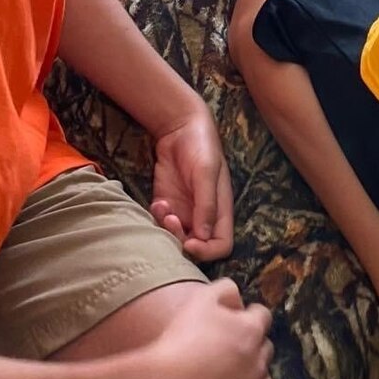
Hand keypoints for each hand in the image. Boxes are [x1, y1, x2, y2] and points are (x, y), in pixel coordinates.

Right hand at [143, 278, 273, 378]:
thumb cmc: (179, 344)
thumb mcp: (200, 301)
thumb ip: (224, 290)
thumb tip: (236, 295)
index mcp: (249, 332)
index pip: (262, 316)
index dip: (251, 315)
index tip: (241, 316)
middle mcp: (255, 363)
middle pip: (265, 349)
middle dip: (253, 344)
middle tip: (232, 346)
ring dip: (253, 377)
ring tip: (233, 377)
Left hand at [151, 106, 233, 260]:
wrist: (179, 127)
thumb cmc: (201, 146)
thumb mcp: (207, 172)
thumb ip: (206, 204)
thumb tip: (204, 237)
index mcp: (221, 210)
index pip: (222, 245)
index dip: (207, 251)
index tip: (189, 242)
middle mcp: (203, 216)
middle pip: (197, 246)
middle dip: (181, 241)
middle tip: (171, 220)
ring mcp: (184, 211)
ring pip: (175, 238)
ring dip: (166, 230)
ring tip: (163, 208)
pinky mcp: (167, 205)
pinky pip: (160, 225)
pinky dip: (157, 219)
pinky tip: (158, 202)